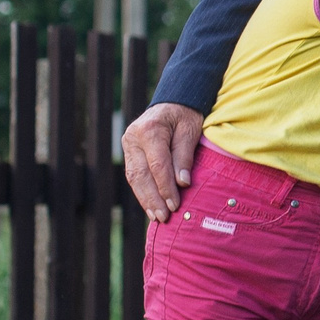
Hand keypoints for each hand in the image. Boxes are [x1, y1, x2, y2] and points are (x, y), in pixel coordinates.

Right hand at [123, 102, 204, 221]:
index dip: (166, 187)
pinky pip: (134, 175)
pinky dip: (142, 192)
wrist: (173, 102)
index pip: (157, 165)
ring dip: (145, 199)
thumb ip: (185, 156)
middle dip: (153, 198)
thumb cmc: (186, 115)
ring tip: (157, 217)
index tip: (175, 205)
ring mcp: (128, 144)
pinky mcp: (129, 151)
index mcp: (150, 129)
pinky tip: (151, 206)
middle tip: (164, 217)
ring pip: (134, 177)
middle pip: (142, 174)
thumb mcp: (191, 130)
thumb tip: (182, 183)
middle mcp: (133, 137)